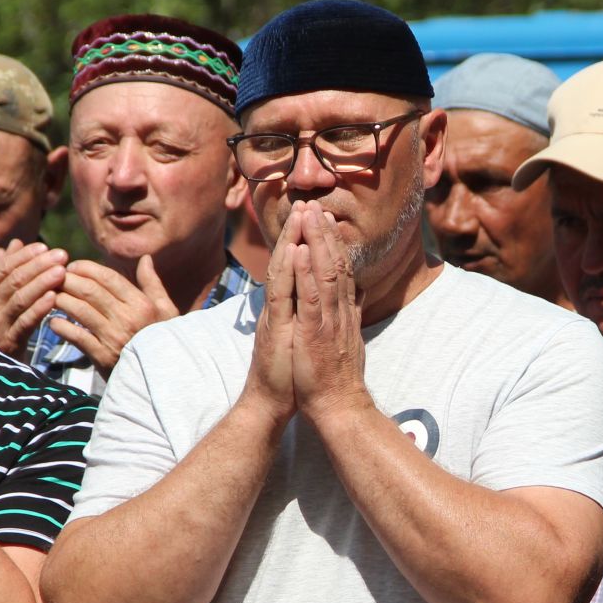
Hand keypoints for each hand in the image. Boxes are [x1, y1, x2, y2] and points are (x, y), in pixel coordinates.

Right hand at [0, 238, 66, 353]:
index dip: (25, 256)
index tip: (45, 247)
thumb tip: (16, 242)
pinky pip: (25, 322)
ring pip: (20, 299)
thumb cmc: (3, 323)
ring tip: (62, 272)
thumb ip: (7, 270)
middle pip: (13, 280)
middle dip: (39, 266)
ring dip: (42, 283)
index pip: (3, 267)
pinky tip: (55, 297)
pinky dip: (40, 308)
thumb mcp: (1, 296)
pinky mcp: (7, 342)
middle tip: (61, 255)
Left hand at [47, 255, 177, 373]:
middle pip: (90, 290)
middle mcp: (128, 318)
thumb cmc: (163, 340)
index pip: (108, 277)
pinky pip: (76, 336)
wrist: (162, 377)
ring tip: (52, 296)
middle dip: (68, 280)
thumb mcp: (166, 311)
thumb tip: (145, 258)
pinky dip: (60, 326)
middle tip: (55, 278)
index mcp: (142, 304)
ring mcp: (114, 338)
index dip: (86, 268)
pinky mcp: (102, 357)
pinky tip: (53, 321)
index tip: (72, 266)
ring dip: (60, 300)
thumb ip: (152, 284)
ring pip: (79, 310)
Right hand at [243, 210, 301, 423]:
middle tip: (307, 202)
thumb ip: (312, 316)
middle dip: (298, 230)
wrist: (273, 401)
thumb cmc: (292, 372)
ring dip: (292, 240)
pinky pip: (283, 295)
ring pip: (284, 270)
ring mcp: (276, 315)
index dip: (305, 240)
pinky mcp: (275, 328)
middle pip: (289, 261)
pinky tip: (296, 251)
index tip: (316, 215)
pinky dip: (290, 271)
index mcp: (290, 307)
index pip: (297, 266)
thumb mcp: (304, 338)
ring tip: (301, 214)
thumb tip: (330, 299)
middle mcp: (280, 306)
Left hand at [291, 203, 369, 422]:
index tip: (324, 221)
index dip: (332, 244)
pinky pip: (312, 297)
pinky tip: (300, 251)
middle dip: (324, 233)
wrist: (339, 407)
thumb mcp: (346, 341)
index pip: (340, 271)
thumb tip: (353, 297)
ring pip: (325, 273)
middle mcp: (340, 311)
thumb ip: (349, 316)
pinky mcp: (316, 332)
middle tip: (315, 206)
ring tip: (308, 215)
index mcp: (344, 313)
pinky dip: (306, 272)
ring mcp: (329, 320)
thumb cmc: (337, 380)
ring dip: (316, 242)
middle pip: (335, 264)